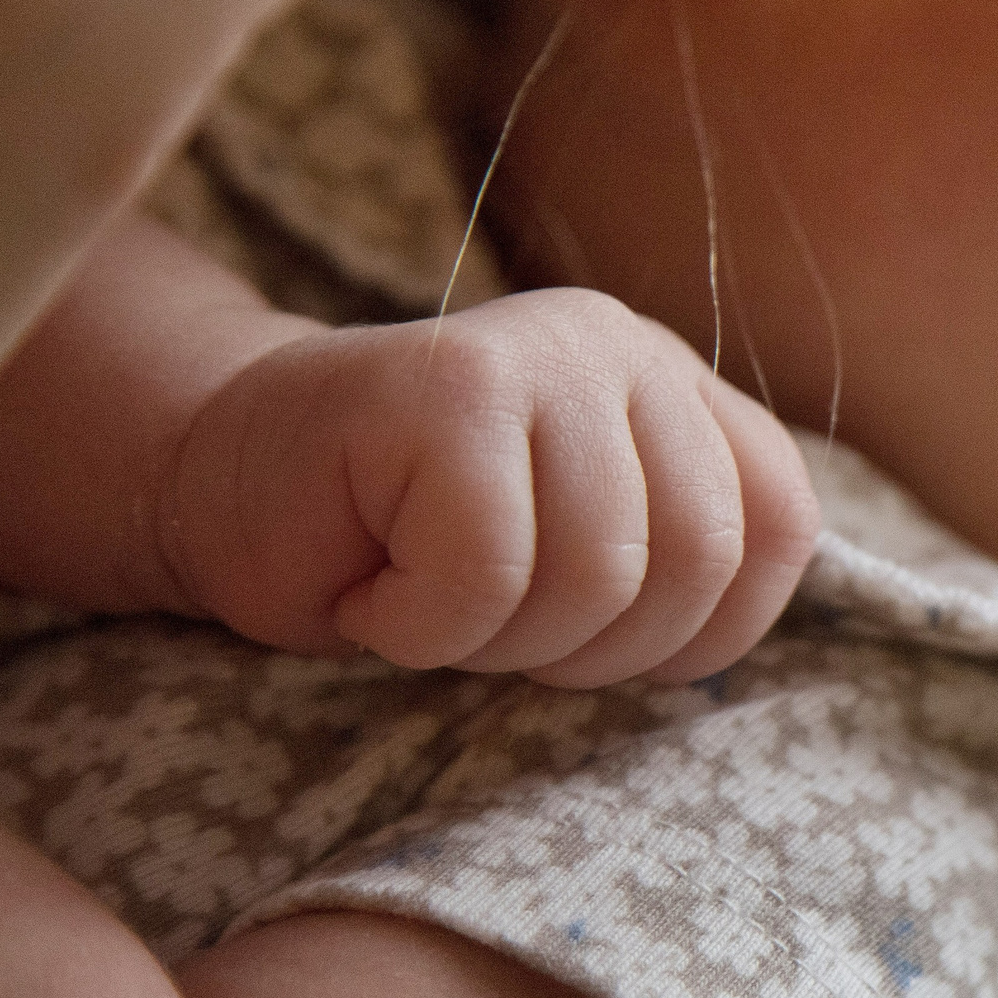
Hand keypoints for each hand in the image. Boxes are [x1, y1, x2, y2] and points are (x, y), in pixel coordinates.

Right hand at [161, 289, 820, 688]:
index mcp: (678, 390)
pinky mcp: (446, 383)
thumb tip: (741, 637)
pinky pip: (486, 572)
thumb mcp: (577, 561)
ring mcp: (539, 352)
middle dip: (590, 648)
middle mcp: (624, 349)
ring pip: (595, 575)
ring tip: (425, 596)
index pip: (780, 527)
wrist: (217, 485)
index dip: (705, 631)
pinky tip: (371, 586)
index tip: (599, 644)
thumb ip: (677, 565)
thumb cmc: (400, 545)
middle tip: (487, 625)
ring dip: (496, 640)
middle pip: (695, 562)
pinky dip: (420, 626)